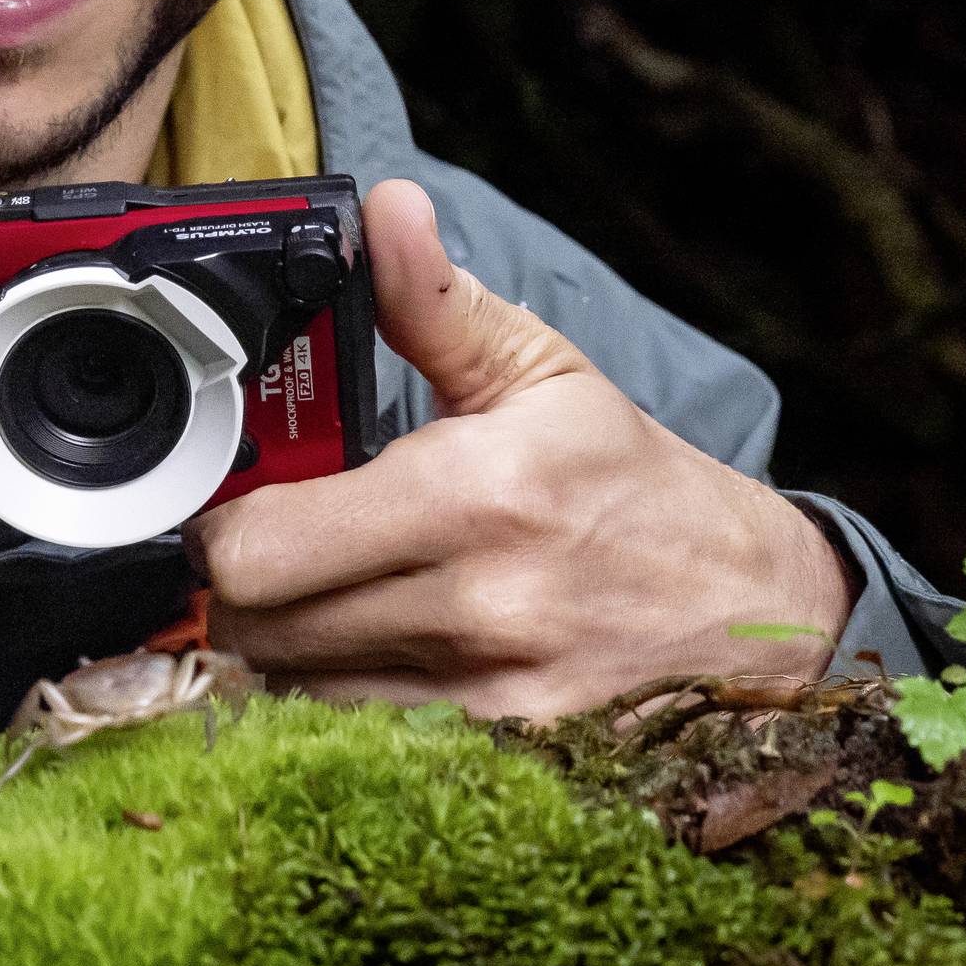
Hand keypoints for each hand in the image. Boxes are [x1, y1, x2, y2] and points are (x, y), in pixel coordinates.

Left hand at [187, 179, 854, 718]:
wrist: (748, 607)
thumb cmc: (630, 484)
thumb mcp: (541, 371)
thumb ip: (436, 302)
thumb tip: (386, 212)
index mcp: (476, 496)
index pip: (263, 545)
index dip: (217, 521)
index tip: (229, 496)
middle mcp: (475, 607)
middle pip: (255, 627)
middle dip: (234, 580)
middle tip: (261, 539)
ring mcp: (483, 694)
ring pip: (291, 689)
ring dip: (279, 639)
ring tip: (318, 585)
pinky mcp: (492, 754)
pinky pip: (354, 732)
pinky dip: (333, 694)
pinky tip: (364, 644)